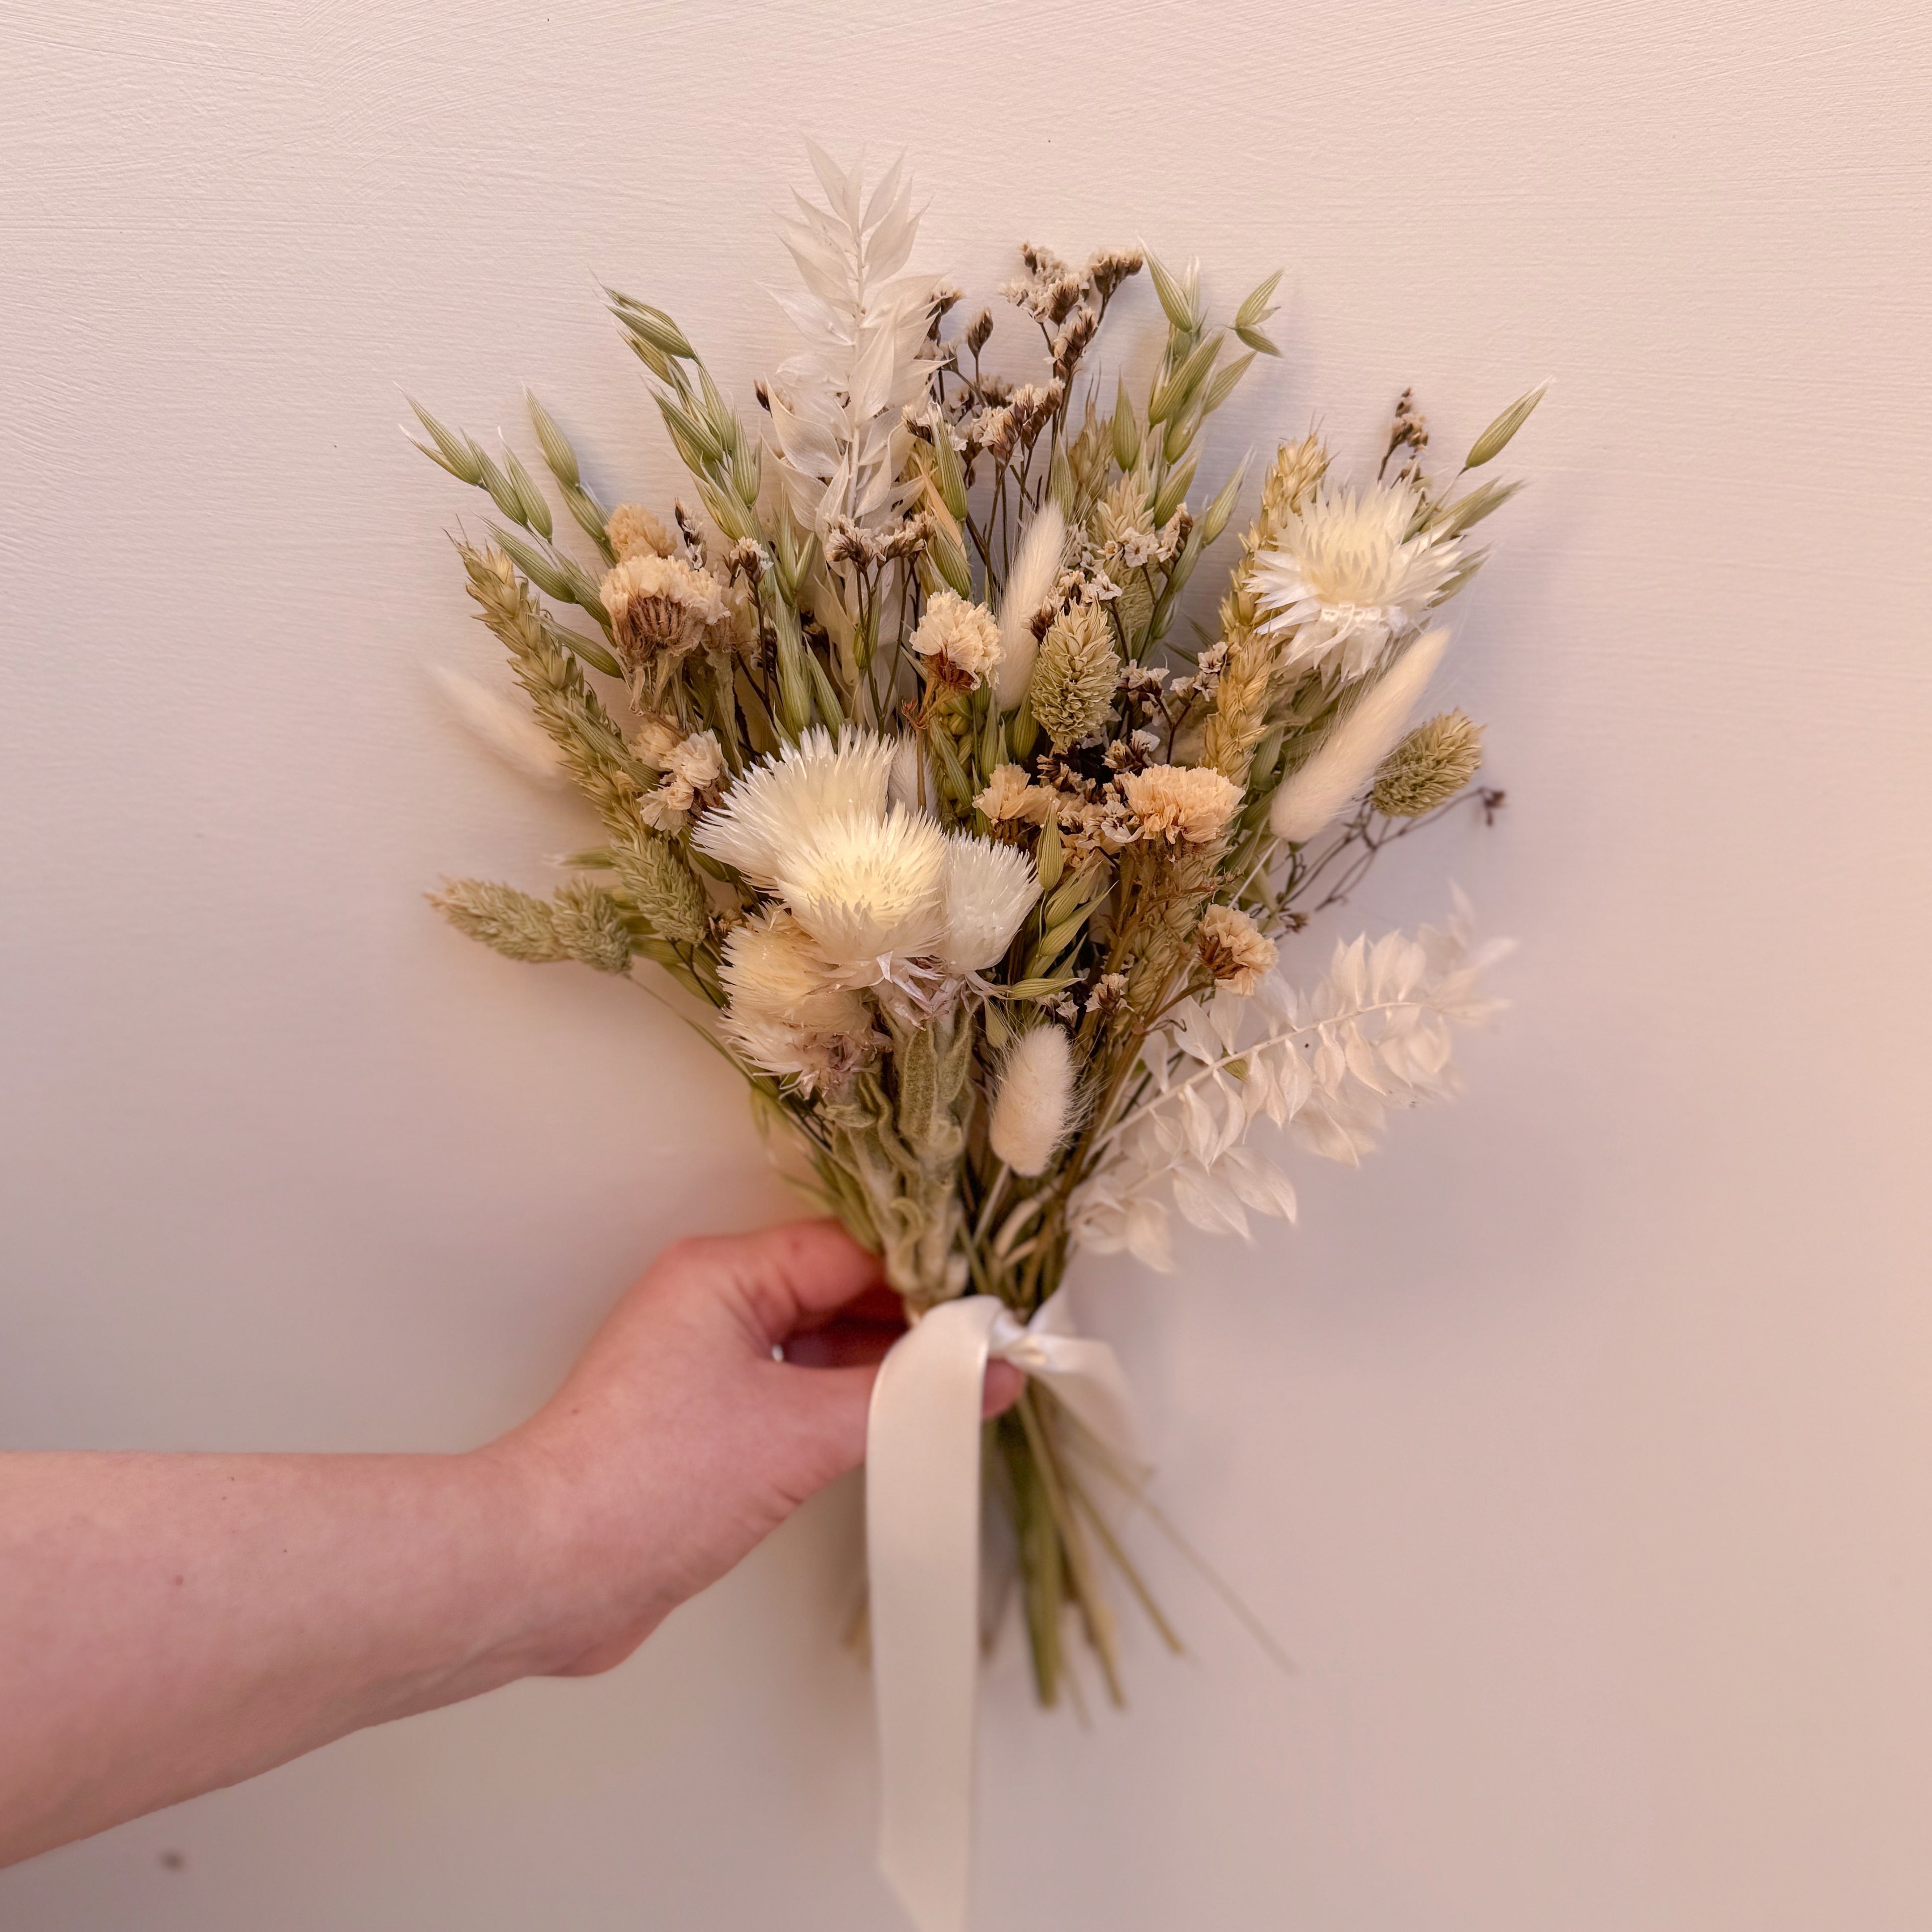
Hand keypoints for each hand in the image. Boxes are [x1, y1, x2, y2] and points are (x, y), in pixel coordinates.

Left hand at [501, 1219, 1022, 1676]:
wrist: (545, 1573)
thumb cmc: (646, 1485)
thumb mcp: (796, 1434)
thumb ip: (899, 1400)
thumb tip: (983, 1377)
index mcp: (723, 1275)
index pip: (852, 1251)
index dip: (928, 1278)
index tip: (993, 1312)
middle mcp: (712, 1306)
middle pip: (838, 1290)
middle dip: (913, 1323)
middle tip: (991, 1356)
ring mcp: (705, 1365)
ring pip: (820, 1343)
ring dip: (883, 1368)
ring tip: (961, 1394)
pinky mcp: (706, 1424)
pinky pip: (796, 1393)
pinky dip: (847, 1406)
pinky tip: (898, 1431)